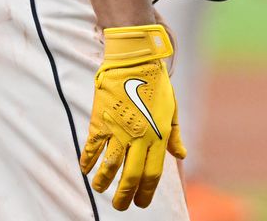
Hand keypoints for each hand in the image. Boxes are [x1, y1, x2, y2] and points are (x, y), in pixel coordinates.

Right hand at [80, 24, 185, 209]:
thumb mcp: (171, 108)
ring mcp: (119, 130)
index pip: (152, 174)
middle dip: (124, 196)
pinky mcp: (101, 121)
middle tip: (120, 206)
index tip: (140, 203)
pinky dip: (87, 160)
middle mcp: (139, 137)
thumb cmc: (155, 83)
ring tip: (101, 188)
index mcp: (158, 135)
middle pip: (130, 176)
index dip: (146, 192)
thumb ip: (174, 135)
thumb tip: (181, 155)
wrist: (134, 60)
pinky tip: (85, 169)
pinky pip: (92, 147)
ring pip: (109, 166)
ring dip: (103, 182)